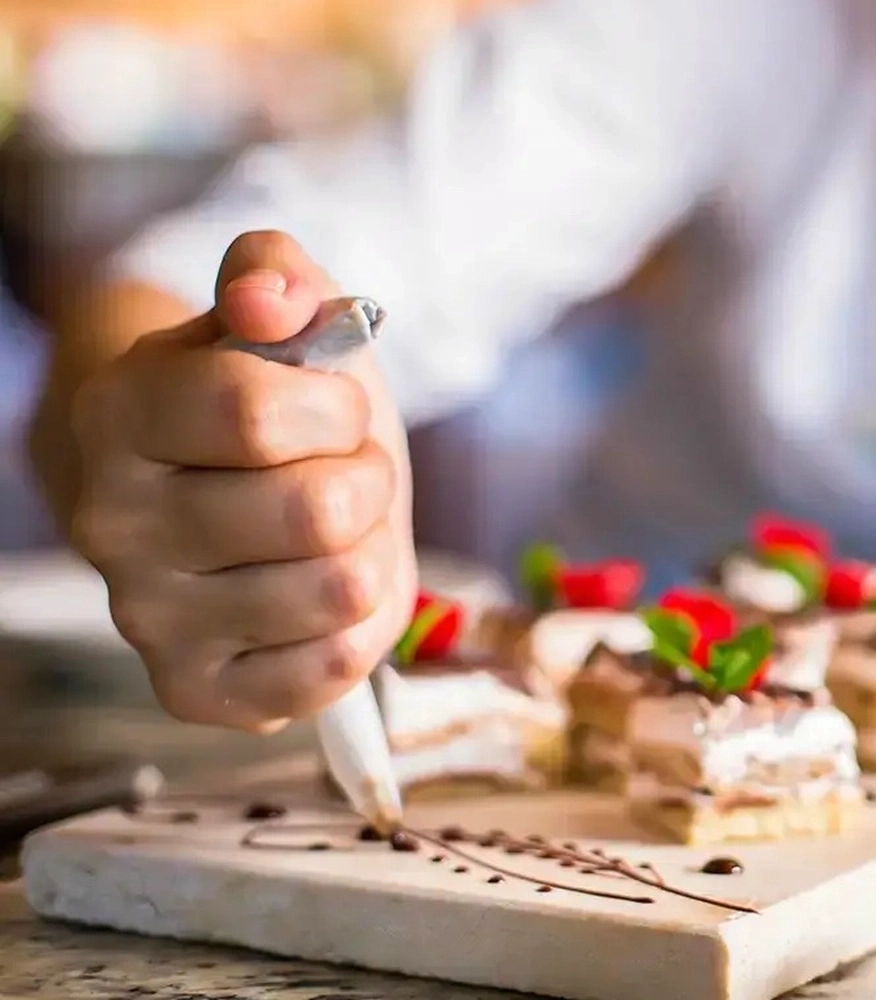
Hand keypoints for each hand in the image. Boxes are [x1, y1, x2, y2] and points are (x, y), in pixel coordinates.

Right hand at [71, 231, 415, 731]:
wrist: (219, 490)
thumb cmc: (267, 403)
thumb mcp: (279, 321)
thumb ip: (277, 276)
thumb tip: (269, 297)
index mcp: (122, 413)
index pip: (254, 412)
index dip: (335, 408)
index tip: (338, 408)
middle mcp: (114, 525)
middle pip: (315, 510)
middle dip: (366, 480)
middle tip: (343, 474)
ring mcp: (149, 621)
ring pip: (342, 588)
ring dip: (372, 550)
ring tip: (334, 532)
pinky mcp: (197, 692)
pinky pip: (336, 664)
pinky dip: (363, 623)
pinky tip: (325, 594)